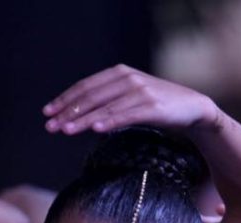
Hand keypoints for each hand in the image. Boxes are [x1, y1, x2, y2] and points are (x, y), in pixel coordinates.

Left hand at [43, 64, 219, 135]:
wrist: (193, 107)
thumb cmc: (158, 104)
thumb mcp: (130, 96)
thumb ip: (108, 99)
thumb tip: (78, 115)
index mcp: (119, 74)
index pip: (85, 87)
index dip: (64, 99)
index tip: (47, 112)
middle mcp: (128, 79)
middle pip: (91, 96)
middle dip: (68, 112)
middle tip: (50, 126)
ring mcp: (141, 92)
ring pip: (105, 107)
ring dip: (83, 120)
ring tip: (65, 130)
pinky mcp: (153, 107)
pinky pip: (127, 115)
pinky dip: (110, 121)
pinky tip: (96, 128)